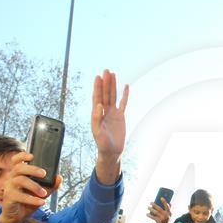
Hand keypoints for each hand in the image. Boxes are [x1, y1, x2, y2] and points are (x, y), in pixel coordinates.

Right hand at [0, 151, 63, 222]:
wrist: (17, 217)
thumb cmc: (27, 202)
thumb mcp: (41, 193)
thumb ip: (50, 186)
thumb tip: (59, 178)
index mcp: (19, 174)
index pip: (16, 160)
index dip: (22, 156)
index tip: (32, 156)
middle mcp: (12, 178)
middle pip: (19, 168)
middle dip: (32, 169)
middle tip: (44, 173)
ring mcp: (9, 187)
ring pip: (20, 180)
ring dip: (34, 186)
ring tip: (44, 194)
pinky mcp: (9, 198)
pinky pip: (20, 196)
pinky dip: (32, 199)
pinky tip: (41, 202)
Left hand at [92, 69, 127, 184]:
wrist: (112, 152)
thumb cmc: (102, 144)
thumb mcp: (98, 132)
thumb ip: (97, 118)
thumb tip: (98, 105)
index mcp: (96, 114)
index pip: (97, 98)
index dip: (97, 87)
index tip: (98, 77)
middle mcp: (104, 112)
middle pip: (105, 94)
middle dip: (105, 82)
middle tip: (106, 70)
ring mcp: (112, 113)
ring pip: (113, 96)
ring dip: (113, 86)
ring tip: (113, 74)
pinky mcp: (120, 117)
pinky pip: (123, 103)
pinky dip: (124, 95)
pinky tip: (125, 87)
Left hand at [146, 196, 171, 222]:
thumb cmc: (165, 220)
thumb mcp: (168, 215)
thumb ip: (167, 208)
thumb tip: (164, 200)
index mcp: (169, 213)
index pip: (167, 206)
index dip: (164, 202)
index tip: (161, 198)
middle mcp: (166, 216)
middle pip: (159, 209)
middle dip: (154, 205)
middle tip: (150, 202)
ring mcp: (162, 219)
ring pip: (155, 212)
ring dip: (151, 209)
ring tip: (148, 207)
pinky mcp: (159, 222)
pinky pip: (153, 217)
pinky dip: (149, 215)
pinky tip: (147, 214)